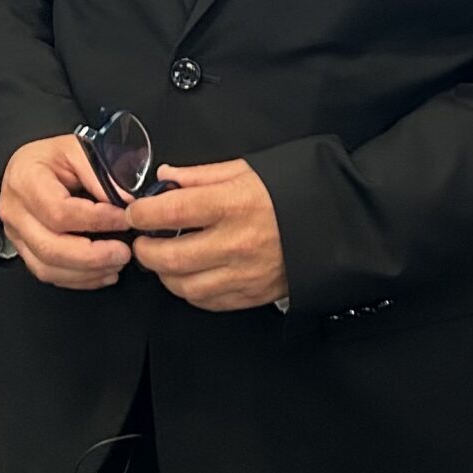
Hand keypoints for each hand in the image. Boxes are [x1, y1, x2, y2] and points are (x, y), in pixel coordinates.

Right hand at [0, 134, 132, 289]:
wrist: (28, 166)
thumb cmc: (53, 158)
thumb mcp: (78, 149)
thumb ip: (102, 174)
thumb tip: (129, 202)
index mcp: (25, 179)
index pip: (59, 211)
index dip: (96, 220)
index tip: (124, 219)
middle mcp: (14, 211)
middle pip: (50, 247)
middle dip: (93, 256)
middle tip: (124, 252)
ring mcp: (15, 234)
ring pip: (48, 267)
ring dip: (87, 272)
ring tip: (117, 263)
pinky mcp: (22, 250)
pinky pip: (48, 274)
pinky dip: (78, 279)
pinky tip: (102, 272)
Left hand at [128, 160, 286, 311]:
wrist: (337, 224)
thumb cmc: (294, 192)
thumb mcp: (249, 170)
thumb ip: (202, 175)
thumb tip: (167, 178)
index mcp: (233, 204)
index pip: (171, 212)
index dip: (143, 213)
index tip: (135, 213)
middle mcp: (236, 243)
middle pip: (170, 257)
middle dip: (145, 251)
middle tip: (142, 241)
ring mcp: (244, 274)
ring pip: (184, 286)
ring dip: (165, 274)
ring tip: (164, 259)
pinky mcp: (253, 295)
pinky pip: (208, 302)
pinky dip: (191, 290)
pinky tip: (190, 275)